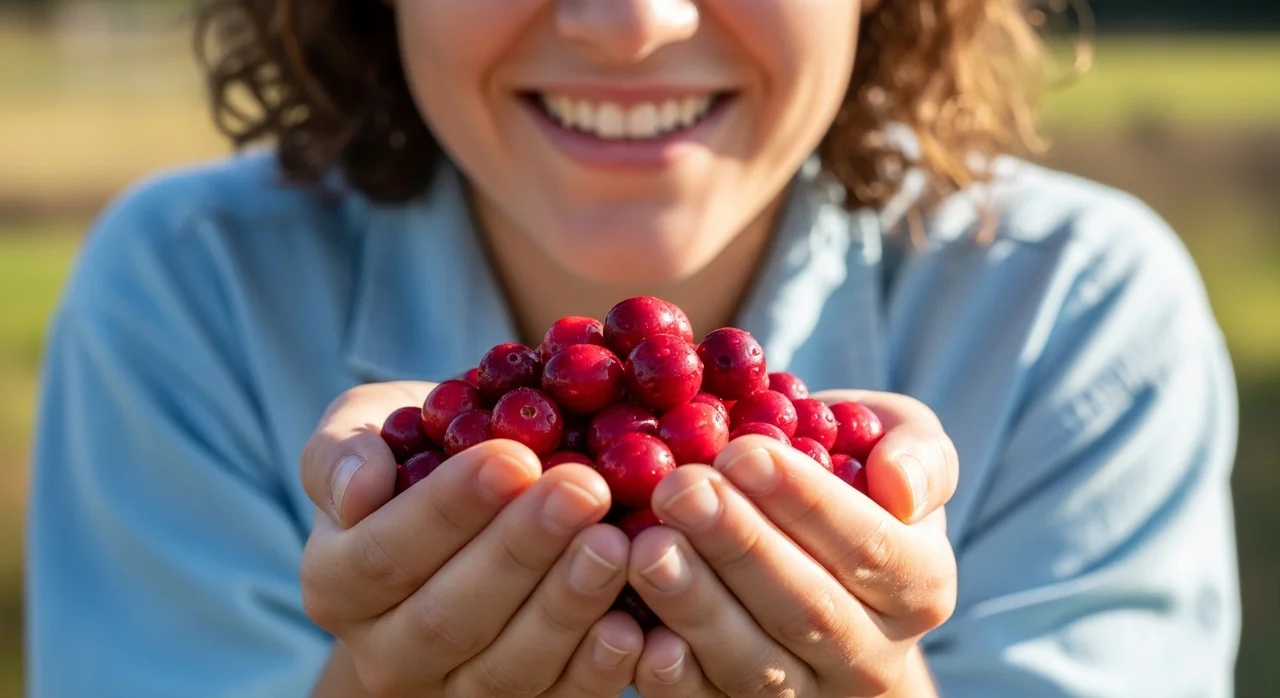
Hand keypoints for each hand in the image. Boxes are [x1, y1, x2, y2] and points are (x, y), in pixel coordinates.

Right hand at [298, 381, 642, 696]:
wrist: (473, 514)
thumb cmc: (421, 456)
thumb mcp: (368, 431)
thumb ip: (342, 453)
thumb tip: (357, 490)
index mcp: (335, 582)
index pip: (382, 555)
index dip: (446, 509)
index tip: (513, 457)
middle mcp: (386, 653)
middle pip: (448, 617)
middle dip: (520, 551)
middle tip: (583, 490)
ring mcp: (455, 692)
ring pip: (506, 669)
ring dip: (565, 608)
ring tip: (616, 544)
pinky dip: (599, 669)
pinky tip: (637, 623)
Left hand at [626, 390, 958, 696]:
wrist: (806, 549)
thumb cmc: (846, 477)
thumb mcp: (895, 443)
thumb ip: (918, 453)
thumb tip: (899, 485)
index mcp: (919, 585)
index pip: (869, 547)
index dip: (806, 502)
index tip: (742, 452)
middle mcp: (872, 656)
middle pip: (808, 610)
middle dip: (740, 546)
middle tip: (680, 489)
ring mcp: (807, 696)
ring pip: (755, 665)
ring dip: (697, 607)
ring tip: (647, 545)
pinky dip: (671, 677)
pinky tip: (634, 631)